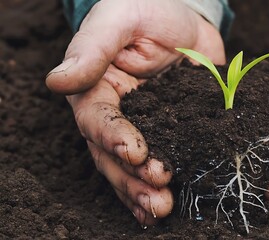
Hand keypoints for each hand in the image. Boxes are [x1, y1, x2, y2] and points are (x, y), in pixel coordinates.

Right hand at [46, 0, 224, 223]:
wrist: (186, 20)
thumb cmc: (148, 11)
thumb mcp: (120, 19)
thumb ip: (92, 48)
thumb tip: (58, 81)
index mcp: (95, 88)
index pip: (96, 119)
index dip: (113, 138)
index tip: (135, 152)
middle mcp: (113, 115)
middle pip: (111, 155)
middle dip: (132, 178)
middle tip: (157, 194)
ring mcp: (142, 127)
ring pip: (130, 168)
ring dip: (144, 191)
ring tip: (163, 208)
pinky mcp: (168, 132)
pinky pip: (158, 163)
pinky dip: (156, 188)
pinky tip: (162, 209)